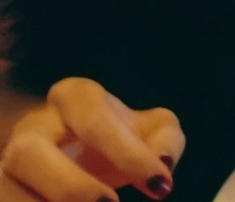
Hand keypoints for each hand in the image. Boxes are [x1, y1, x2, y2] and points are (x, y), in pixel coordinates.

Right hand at [0, 78, 182, 201]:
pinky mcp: (1, 188)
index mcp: (74, 96)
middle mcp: (33, 126)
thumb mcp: (152, 130)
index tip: (161, 186)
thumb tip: (163, 165)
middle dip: (69, 186)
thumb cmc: (122, 138)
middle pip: (30, 151)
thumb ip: (165, 141)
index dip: (127, 153)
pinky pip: (4, 201)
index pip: (94, 118)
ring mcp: (8, 162)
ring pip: (4, 187)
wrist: (84, 153)